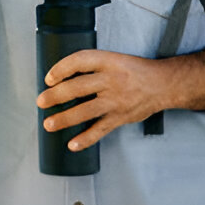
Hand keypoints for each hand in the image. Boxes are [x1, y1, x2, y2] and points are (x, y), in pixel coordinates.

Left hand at [36, 49, 166, 151]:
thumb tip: (62, 78)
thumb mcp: (113, 60)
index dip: (61, 68)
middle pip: (78, 87)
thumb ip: (92, 67)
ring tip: (48, 124)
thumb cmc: (134, 71)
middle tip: (41, 101)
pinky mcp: (121, 117)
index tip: (48, 78)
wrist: (163, 84)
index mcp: (108, 61)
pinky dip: (86, 139)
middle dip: (56, 96)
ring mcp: (116, 100)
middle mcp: (111, 80)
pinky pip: (100, 130)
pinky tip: (72, 145)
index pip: (80, 61)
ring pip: (86, 110)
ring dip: (65, 119)